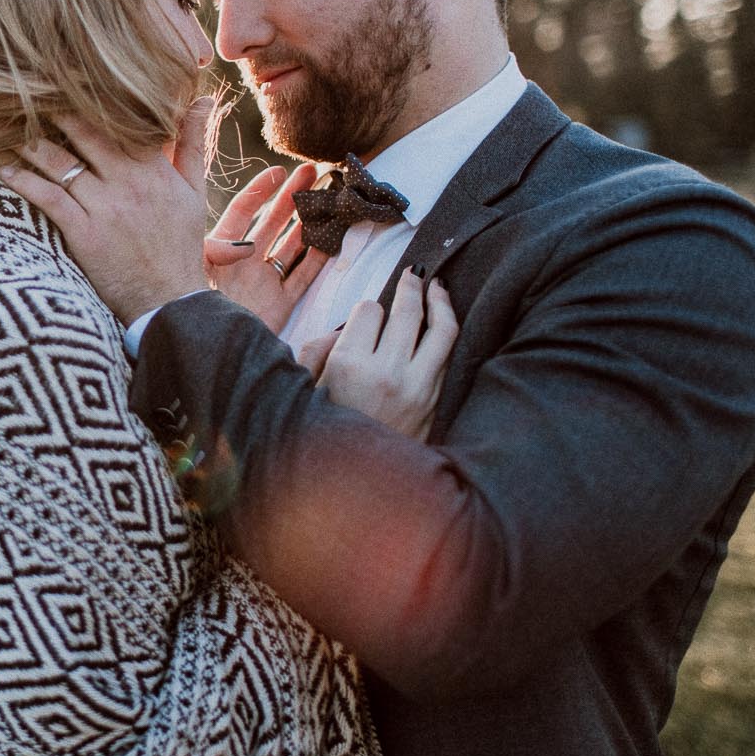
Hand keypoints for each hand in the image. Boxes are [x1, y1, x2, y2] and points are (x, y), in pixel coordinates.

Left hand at [0, 97, 214, 322]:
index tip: (68, 80)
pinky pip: (48, 198)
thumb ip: (193, 144)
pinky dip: (24, 182)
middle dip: (55, 112)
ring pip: (61, 163)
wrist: (169, 301)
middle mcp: (130, 183)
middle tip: (27, 94)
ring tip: (5, 127)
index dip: (92, 99)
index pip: (121, 121)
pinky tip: (5, 170)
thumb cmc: (180, 247)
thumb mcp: (194, 193)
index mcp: (156, 169)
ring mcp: (105, 207)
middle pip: (86, 134)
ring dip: (31, 144)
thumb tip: (201, 99)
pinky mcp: (84, 234)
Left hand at [203, 162, 330, 332]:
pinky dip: (317, 260)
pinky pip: (302, 278)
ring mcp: (262, 283)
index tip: (279, 170)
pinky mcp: (278, 305)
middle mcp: (243, 263)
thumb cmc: (188, 308)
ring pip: (291, 246)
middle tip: (313, 172)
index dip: (260, 189)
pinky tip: (331, 240)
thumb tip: (246, 243)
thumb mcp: (192, 270)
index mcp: (220, 249)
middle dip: (292, 197)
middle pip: (271, 222)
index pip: (241, 210)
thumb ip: (215, 250)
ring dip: (308, 224)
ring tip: (328, 199)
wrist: (202, 350)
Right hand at [316, 267, 459, 438]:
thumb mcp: (304, 390)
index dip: (365, 309)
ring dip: (440, 300)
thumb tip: (343, 330)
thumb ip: (317, 351)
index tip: (365, 317)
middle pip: (405, 310)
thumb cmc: (326, 432)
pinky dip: (450, 327)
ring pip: (439, 327)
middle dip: (409, 285)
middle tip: (413, 271)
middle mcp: (385, 372)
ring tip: (436, 285)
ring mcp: (416, 386)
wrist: (359, 485)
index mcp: (347, 367)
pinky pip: (449, 352)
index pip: (367, 311)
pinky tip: (446, 314)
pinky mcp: (435, 400)